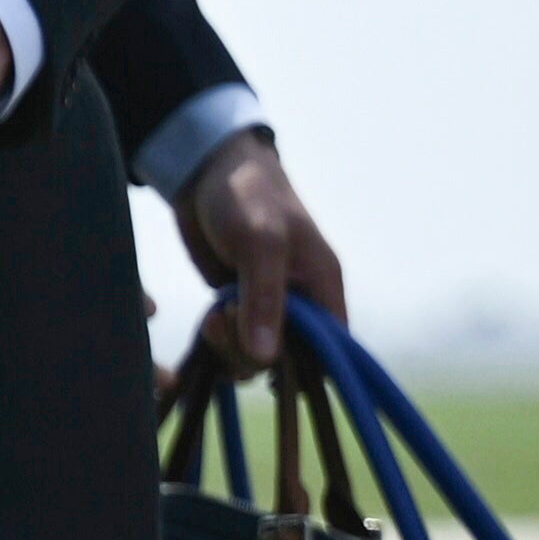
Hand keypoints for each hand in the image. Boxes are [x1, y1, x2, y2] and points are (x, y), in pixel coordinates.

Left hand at [176, 130, 346, 374]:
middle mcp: (302, 303)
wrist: (205, 172)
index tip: (266, 358)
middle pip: (290, 360)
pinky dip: (218, 344)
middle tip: (220, 322)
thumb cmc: (248, 195)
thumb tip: (266, 358)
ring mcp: (267, 306)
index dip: (307, 367)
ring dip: (231, 349)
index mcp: (324, 287)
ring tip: (210, 319)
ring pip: (257, 356)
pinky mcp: (236, 306)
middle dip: (253, 353)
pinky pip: (232, 344)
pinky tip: (206, 324)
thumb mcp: (261, 242)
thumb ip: (265, 299)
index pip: (333, 350)